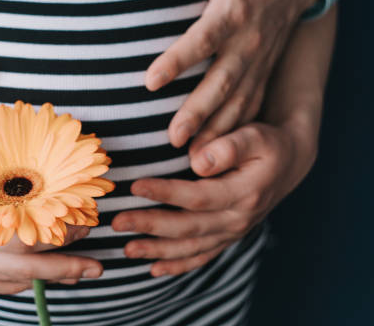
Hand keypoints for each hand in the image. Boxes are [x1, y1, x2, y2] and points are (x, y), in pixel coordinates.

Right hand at [0, 145, 102, 293]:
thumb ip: (8, 174)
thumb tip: (50, 175)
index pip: (30, 239)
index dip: (63, 235)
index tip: (87, 224)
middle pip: (24, 270)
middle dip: (65, 269)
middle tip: (98, 267)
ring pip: (7, 283)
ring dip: (44, 281)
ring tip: (74, 276)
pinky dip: (14, 286)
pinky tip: (33, 282)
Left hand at [111, 119, 316, 275]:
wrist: (287, 163)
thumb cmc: (266, 143)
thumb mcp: (256, 136)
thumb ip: (229, 146)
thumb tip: (198, 161)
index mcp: (245, 193)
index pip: (199, 197)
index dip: (166, 193)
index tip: (134, 186)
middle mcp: (238, 219)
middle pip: (189, 227)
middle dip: (150, 226)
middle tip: (117, 222)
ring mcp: (233, 232)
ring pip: (191, 247)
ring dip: (157, 250)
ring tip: (126, 249)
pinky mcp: (227, 238)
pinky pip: (201, 257)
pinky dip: (177, 266)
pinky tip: (152, 268)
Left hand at [133, 0, 321, 146]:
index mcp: (232, 10)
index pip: (203, 38)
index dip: (178, 59)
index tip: (150, 81)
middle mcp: (247, 42)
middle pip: (222, 81)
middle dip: (198, 112)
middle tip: (173, 138)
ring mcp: (258, 62)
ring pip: (238, 102)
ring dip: (216, 131)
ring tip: (192, 159)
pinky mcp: (261, 74)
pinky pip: (250, 107)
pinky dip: (234, 132)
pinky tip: (215, 153)